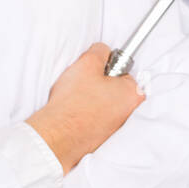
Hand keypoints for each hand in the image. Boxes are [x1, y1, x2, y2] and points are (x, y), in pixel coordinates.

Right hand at [26, 42, 145, 175]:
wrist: (57, 135)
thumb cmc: (74, 101)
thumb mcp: (88, 63)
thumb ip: (100, 51)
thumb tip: (102, 51)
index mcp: (131, 94)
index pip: (125, 71)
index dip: (108, 66)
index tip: (96, 68)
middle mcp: (127, 113)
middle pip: (114, 87)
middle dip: (99, 82)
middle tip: (83, 81)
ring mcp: (113, 127)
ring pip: (103, 102)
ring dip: (90, 96)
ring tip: (75, 96)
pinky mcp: (99, 136)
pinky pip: (94, 116)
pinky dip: (85, 112)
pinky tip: (72, 110)